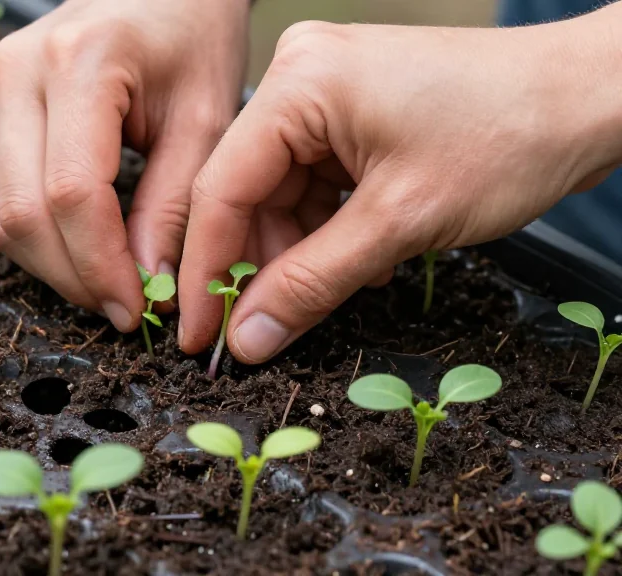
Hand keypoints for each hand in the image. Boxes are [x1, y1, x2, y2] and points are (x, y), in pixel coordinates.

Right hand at [0, 0, 248, 329]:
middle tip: (125, 308)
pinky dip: (36, 239)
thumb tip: (149, 286)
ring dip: (51, 267)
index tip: (138, 308)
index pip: (71, 192)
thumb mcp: (205, 118)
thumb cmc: (193, 37)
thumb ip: (175, 205)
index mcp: (80, 62)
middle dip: (74, 277)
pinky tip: (81, 250)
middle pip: (23, 213)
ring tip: (106, 285)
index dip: (101, 265)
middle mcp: (18, 73)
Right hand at [178, 8, 621, 362]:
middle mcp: (300, 76)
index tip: (199, 335)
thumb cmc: (511, 135)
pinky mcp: (349, 110)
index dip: (207, 271)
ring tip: (340, 289)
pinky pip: (313, 182)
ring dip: (301, 252)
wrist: (588, 96)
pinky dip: (329, 228)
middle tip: (259, 332)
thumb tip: (247, 338)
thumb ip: (311, 284)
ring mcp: (324, 90)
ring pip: (280, 193)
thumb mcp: (400, 222)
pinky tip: (361, 260)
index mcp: (300, 83)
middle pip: (246, 192)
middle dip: (259, 265)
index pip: (220, 188)